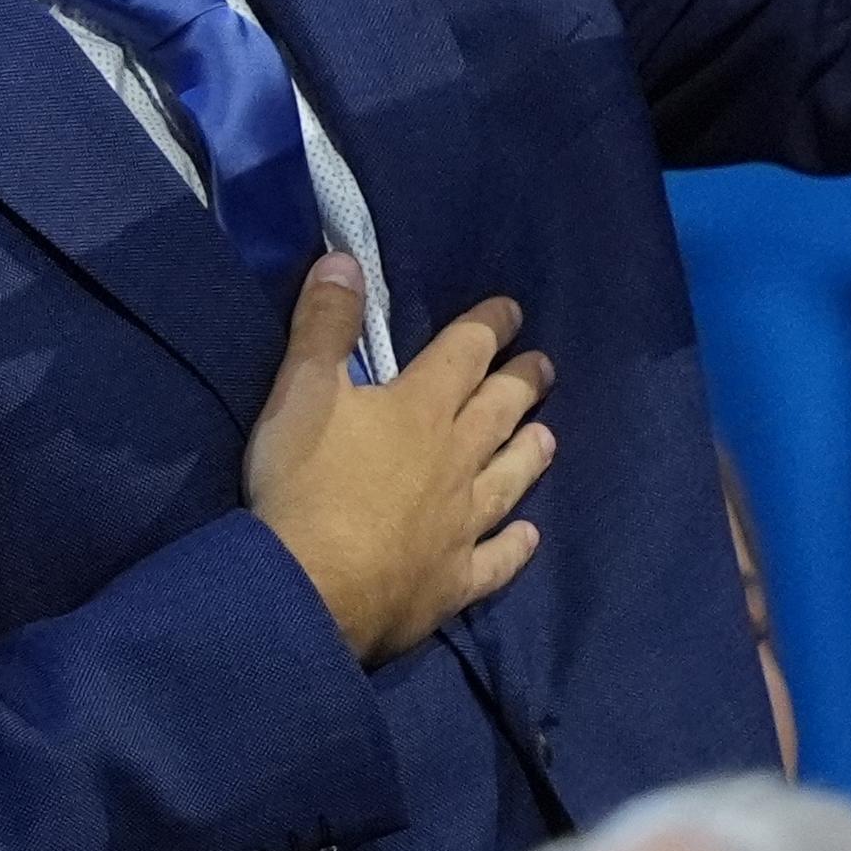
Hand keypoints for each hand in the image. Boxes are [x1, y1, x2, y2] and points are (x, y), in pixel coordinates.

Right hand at [246, 257, 554, 663]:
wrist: (310, 591)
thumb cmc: (304, 484)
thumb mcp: (300, 390)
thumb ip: (324, 325)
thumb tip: (346, 259)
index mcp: (419, 409)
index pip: (464, 353)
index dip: (489, 326)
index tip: (513, 310)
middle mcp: (454, 461)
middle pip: (498, 413)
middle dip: (521, 383)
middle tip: (545, 366)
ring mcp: (459, 525)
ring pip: (507, 480)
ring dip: (528, 455)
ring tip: (550, 437)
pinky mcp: (452, 582)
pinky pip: (494, 561)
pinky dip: (514, 546)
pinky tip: (529, 536)